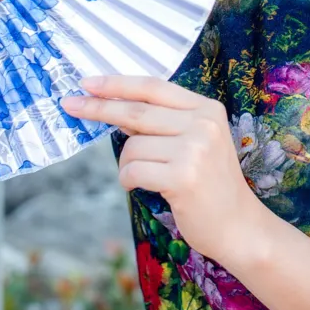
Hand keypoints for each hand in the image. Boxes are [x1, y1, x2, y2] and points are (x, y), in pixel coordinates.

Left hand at [60, 75, 266, 270]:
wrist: (239, 226)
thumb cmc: (211, 185)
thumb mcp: (196, 143)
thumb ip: (163, 124)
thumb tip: (116, 110)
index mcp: (207, 109)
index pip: (153, 87)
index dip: (117, 84)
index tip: (88, 83)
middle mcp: (203, 124)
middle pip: (136, 111)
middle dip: (98, 108)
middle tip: (70, 106)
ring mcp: (195, 150)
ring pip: (131, 146)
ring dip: (125, 164)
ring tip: (143, 177)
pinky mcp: (182, 177)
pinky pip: (133, 171)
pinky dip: (128, 180)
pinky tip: (142, 187)